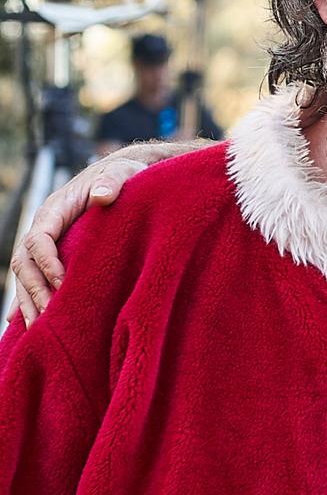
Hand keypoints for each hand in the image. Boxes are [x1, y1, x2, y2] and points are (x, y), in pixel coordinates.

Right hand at [7, 140, 204, 325]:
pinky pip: (34, 277)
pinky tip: (22, 323)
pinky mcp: (56, 252)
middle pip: (24, 262)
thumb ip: (114, 181)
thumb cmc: (127, 173)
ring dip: (28, 301)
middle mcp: (45, 225)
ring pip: (25, 274)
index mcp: (56, 209)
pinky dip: (27, 298)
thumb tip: (102, 196)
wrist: (128, 173)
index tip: (64, 285)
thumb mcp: (124, 172)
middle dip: (33, 290)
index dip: (47, 263)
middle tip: (47, 318)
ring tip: (36, 329)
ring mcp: (48, 240)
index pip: (39, 240)